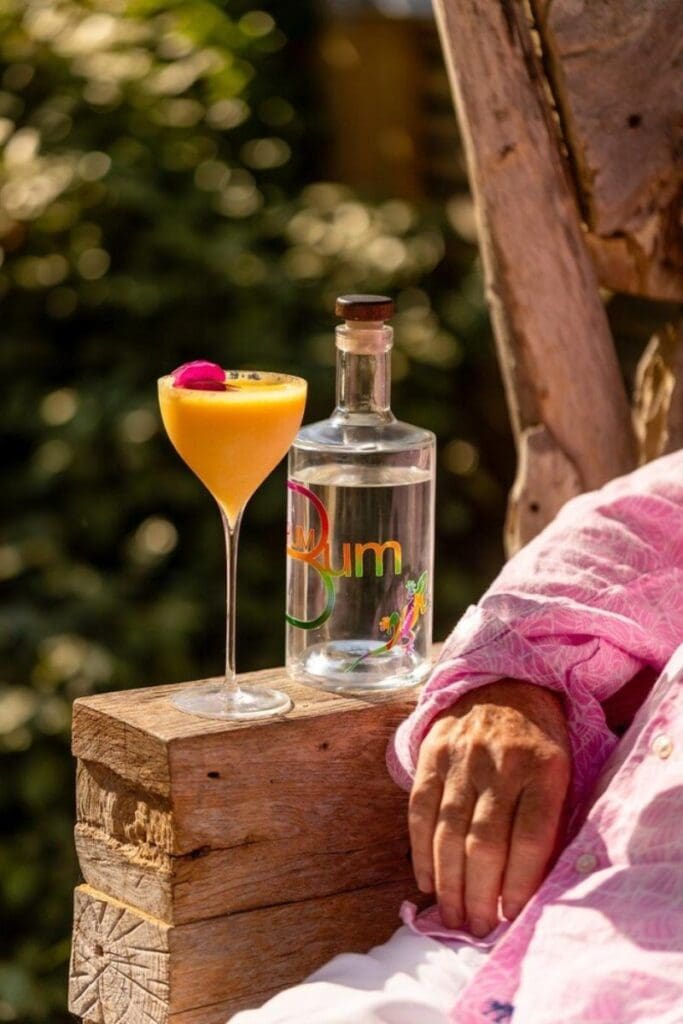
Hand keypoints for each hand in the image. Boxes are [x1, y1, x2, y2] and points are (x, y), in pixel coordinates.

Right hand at [409, 679, 570, 936]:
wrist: (505, 683)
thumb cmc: (539, 742)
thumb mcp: (562, 772)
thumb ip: (548, 821)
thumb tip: (526, 889)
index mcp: (544, 768)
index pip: (531, 837)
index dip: (519, 883)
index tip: (512, 916)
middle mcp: (501, 762)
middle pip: (485, 841)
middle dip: (478, 894)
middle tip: (476, 927)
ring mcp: (462, 756)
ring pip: (449, 831)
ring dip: (447, 882)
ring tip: (451, 916)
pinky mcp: (432, 753)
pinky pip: (420, 809)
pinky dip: (420, 850)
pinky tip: (426, 880)